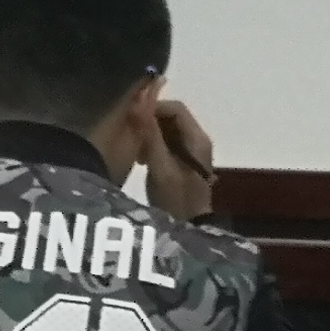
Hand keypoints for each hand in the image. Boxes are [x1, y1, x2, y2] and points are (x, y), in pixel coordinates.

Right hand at [138, 91, 216, 222]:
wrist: (189, 228)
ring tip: (136, 150)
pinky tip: (142, 159)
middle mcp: (198, 140)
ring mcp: (192, 152)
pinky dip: (153, 145)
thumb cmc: (176, 198)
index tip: (132, 119)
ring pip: (168, 130)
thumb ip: (151, 135)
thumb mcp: (161, 166)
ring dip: (150, 135)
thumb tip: (139, 102)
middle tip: (132, 136)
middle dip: (150, 122)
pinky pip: (167, 143)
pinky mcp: (184, 162)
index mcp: (197, 139)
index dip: (153, 108)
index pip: (176, 108)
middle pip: (172, 117)